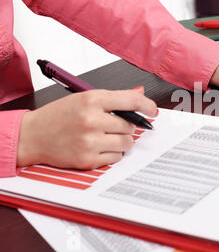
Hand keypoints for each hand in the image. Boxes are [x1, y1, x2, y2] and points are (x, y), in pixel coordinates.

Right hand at [17, 87, 156, 169]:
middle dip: (126, 126)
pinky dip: (112, 153)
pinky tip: (98, 147)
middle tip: (112, 126)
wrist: (32, 135)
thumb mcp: (83, 98)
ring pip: (126, 143)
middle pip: (130, 125)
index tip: (152, 110)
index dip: (147, 105)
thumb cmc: (58, 116)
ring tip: (105, 136)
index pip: (131, 100)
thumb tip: (139, 93)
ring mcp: (90, 141)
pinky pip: (116, 157)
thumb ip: (113, 98)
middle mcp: (92, 119)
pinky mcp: (88, 159)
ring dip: (121, 141)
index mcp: (91, 99)